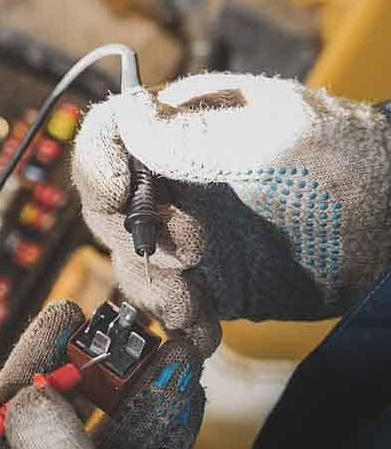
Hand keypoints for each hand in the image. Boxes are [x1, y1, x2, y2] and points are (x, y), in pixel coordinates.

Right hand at [73, 74, 390, 355]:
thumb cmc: (350, 162)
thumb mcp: (277, 137)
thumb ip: (198, 134)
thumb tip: (129, 113)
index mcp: (181, 128)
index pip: (109, 135)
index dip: (98, 162)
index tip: (120, 192)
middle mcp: (171, 181)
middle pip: (107, 208)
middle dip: (136, 239)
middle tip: (193, 256)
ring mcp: (186, 234)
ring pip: (130, 263)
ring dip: (153, 290)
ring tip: (196, 310)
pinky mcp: (206, 282)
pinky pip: (167, 305)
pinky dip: (178, 325)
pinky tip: (204, 334)